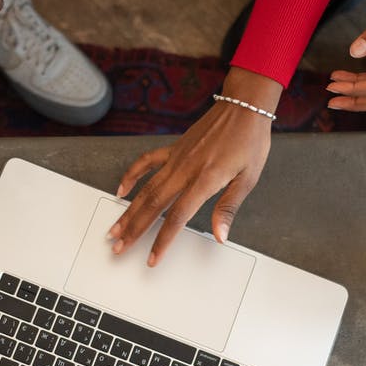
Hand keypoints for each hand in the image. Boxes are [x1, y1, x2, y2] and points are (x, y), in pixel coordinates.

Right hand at [108, 68, 281, 266]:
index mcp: (204, 181)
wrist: (244, 106)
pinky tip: (121, 190)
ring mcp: (176, 158)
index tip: (152, 258)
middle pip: (152, 206)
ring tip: (115, 228)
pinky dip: (131, 176)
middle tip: (118, 248)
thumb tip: (220, 236)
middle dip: (134, 230)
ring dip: (128, 211)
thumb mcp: (248, 178)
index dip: (162, 241)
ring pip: (145, 189)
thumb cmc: (249, 141)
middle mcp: (184, 170)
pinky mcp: (173, 148)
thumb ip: (228, 208)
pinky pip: (146, 162)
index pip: (176, 218)